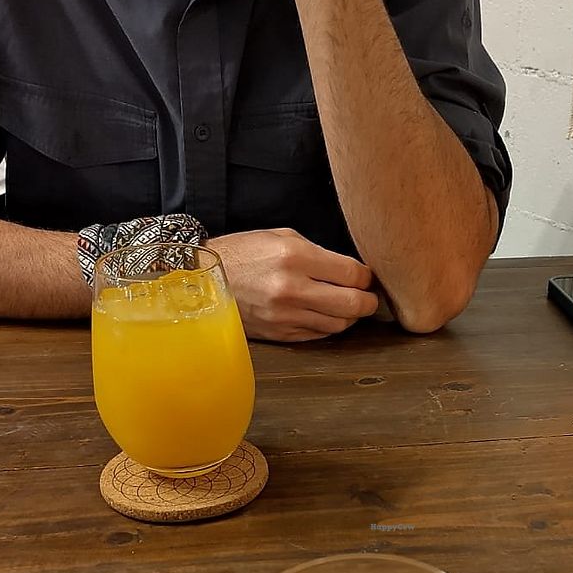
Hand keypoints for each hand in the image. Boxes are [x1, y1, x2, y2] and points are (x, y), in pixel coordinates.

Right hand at [211, 227, 377, 341]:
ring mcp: (286, 315)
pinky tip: (325, 314)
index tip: (366, 276)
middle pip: (354, 304)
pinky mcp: (280, 333)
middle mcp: (292, 289)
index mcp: (295, 257)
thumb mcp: (282, 238)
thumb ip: (319, 253)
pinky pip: (319, 334)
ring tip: (346, 305)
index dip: (367, 276)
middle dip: (368, 300)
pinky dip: (328, 325)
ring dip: (350, 316)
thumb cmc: (243, 254)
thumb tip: (352, 271)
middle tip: (368, 296)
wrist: (204, 280)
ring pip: (340, 324)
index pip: (353, 274)